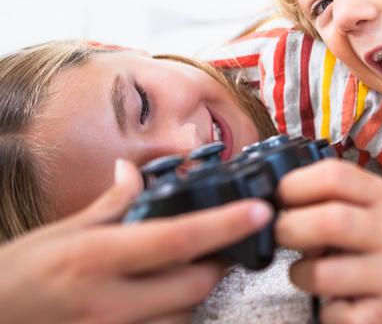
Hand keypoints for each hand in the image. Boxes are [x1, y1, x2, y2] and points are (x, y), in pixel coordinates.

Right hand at [0, 158, 272, 323]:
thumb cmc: (18, 276)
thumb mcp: (60, 232)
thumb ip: (109, 204)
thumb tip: (133, 171)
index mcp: (97, 258)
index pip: (177, 239)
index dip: (225, 224)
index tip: (259, 210)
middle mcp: (109, 304)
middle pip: (194, 286)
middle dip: (217, 264)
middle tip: (220, 244)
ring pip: (184, 318)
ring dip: (194, 294)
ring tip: (184, 271)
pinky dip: (172, 316)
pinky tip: (161, 300)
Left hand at [276, 159, 381, 323]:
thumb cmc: (354, 234)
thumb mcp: (346, 201)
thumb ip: (316, 192)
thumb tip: (268, 195)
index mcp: (376, 194)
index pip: (335, 176)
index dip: (296, 184)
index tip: (280, 195)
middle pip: (334, 221)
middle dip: (291, 228)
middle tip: (279, 233)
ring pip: (328, 273)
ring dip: (300, 273)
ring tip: (301, 270)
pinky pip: (339, 316)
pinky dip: (322, 311)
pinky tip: (326, 299)